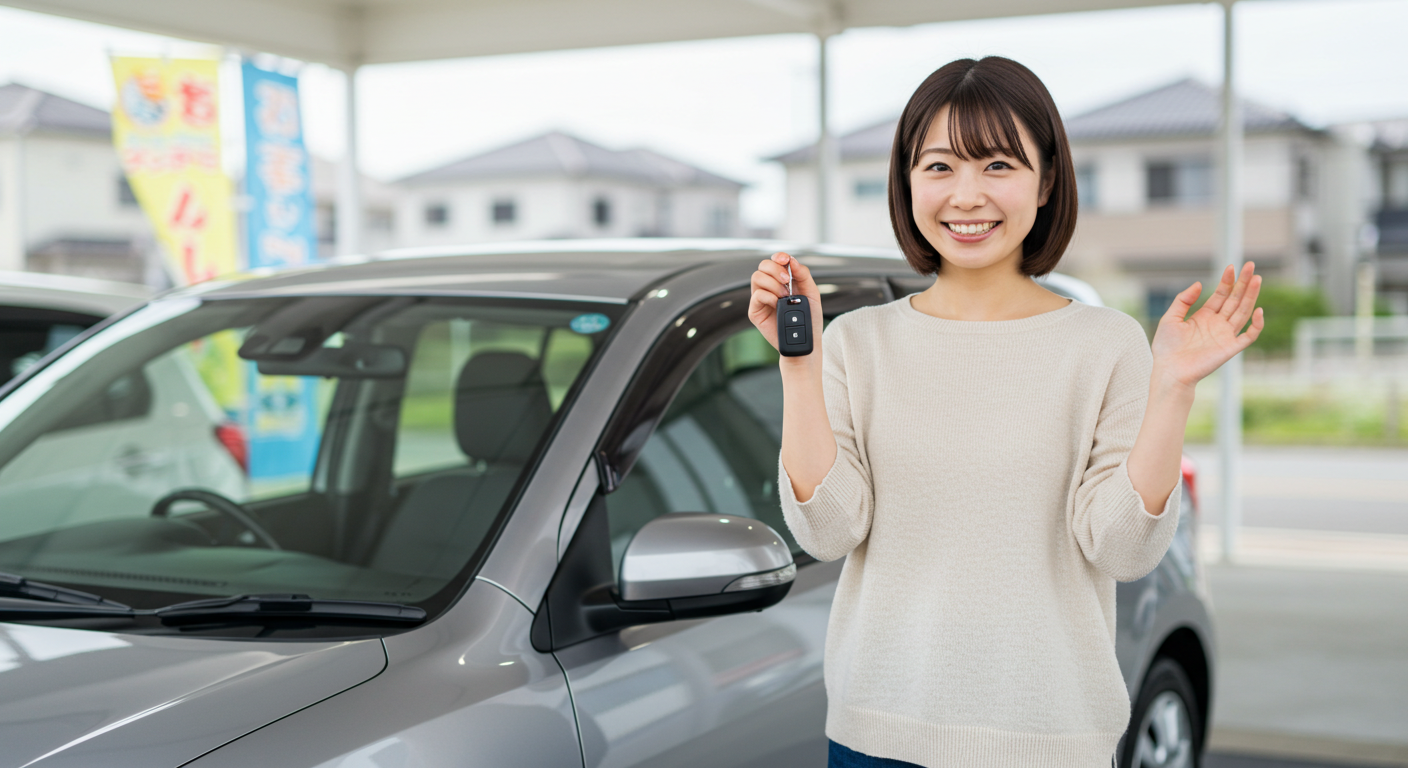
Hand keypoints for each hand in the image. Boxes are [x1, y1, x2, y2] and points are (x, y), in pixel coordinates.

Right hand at [748, 252, 823, 354]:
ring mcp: (761, 299)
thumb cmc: (809, 319)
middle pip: (763, 265)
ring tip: (785, 297)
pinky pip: (756, 295)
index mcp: (783, 281)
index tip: (785, 260)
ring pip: (757, 277)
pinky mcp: (755, 312)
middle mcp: (770, 287)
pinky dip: (768, 296)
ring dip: (773, 283)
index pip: (775, 261)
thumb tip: (792, 260)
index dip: (778, 256)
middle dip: (775, 269)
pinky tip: (777, 304)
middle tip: (787, 281)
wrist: (804, 341)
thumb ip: (803, 275)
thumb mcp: (812, 293)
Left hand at [1152, 262, 1264, 389]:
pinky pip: (1249, 335)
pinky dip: (1256, 324)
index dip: (1227, 281)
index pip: (1220, 295)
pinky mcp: (1231, 348)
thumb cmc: (1166, 348)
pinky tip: (1258, 309)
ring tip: (1257, 279)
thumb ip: (1183, 300)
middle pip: (1235, 299)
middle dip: (1243, 283)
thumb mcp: (1170, 318)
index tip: (1231, 267)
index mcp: (1204, 316)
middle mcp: (1218, 324)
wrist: (1169, 371)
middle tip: (1251, 265)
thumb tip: (1199, 283)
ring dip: (1251, 296)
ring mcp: (1226, 335)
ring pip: (1243, 312)